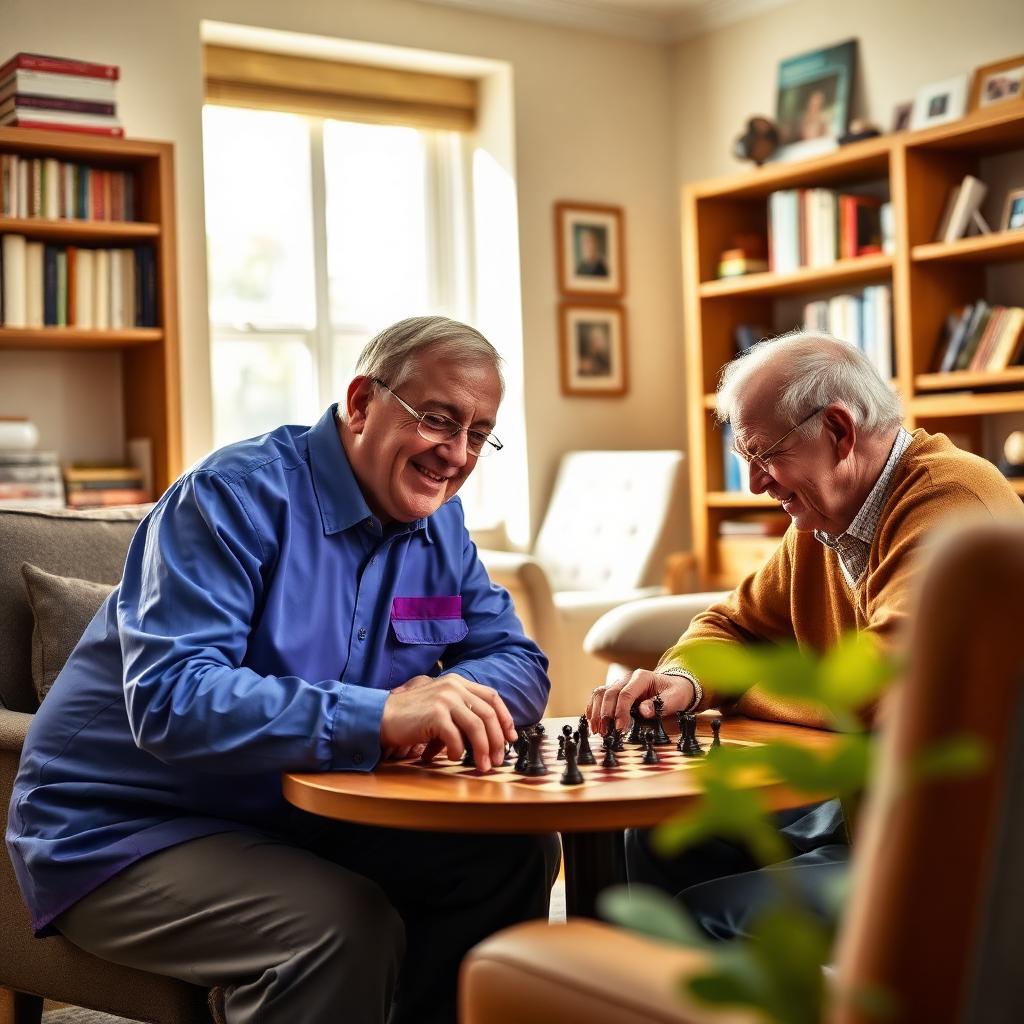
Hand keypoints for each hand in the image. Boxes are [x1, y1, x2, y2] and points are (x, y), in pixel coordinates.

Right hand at [380, 673, 516, 771]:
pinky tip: (453, 757)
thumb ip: (460, 712)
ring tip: (482, 766)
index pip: (492, 697)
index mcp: (457, 683)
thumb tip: (486, 737)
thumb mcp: (439, 705)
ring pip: (477, 727)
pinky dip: (458, 751)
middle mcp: (454, 687)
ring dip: (483, 750)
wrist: (381, 716)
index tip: (510, 737)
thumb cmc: (411, 716)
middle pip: (488, 714)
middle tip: (498, 759)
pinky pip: (456, 737)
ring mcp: (445, 699)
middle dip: (498, 740)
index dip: (505, 717)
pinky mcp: (435, 714)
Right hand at [586, 669, 695, 734]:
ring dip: (596, 712)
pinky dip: (594, 709)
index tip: (620, 728)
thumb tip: (644, 711)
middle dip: (605, 714)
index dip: (621, 712)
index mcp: (642, 677)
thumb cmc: (676, 692)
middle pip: (609, 693)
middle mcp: (627, 678)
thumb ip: (661, 704)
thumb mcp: (675, 698)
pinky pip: (599, 697)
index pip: (626, 694)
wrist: (675, 686)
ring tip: (597, 730)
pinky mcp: (615, 691)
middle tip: (606, 732)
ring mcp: (619, 684)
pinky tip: (593, 722)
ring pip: (600, 693)